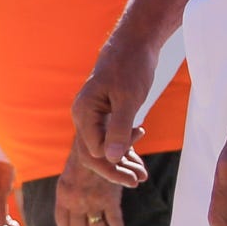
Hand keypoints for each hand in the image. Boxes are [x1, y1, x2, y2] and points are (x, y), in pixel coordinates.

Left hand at [51, 160, 130, 225]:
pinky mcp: (109, 198)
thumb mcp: (67, 179)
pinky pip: (114, 222)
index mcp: (62, 196)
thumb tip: (70, 215)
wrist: (96, 144)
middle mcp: (75, 201)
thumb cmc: (83, 162)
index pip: (62, 223)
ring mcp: (92, 201)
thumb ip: (68, 197)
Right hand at [70, 38, 157, 187]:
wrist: (135, 44)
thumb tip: (112, 158)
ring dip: (121, 162)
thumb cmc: (131, 67)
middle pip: (94, 153)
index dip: (112, 165)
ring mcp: (94, 115)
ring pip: (103, 147)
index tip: (135, 170)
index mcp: (84, 112)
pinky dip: (124, 149)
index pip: (92, 151)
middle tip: (139, 181)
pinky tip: (138, 158)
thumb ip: (119, 128)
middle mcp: (84, 116)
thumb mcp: (129, 99)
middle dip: (115, 169)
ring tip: (142, 176)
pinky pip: (110, 138)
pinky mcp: (105, 113)